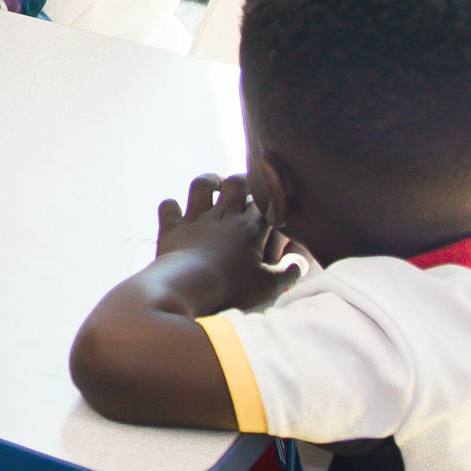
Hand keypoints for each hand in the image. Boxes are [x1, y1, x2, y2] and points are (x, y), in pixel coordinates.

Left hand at [150, 172, 281, 311]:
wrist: (189, 288)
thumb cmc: (233, 289)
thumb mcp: (268, 287)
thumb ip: (289, 273)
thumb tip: (301, 263)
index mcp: (249, 228)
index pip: (265, 203)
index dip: (271, 199)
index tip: (274, 202)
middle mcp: (223, 216)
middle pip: (236, 183)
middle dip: (243, 181)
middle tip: (245, 188)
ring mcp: (195, 219)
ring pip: (202, 184)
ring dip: (208, 181)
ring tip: (214, 186)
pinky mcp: (171, 228)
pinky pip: (169, 207)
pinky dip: (172, 207)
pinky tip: (176, 213)